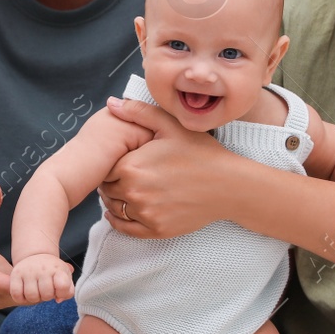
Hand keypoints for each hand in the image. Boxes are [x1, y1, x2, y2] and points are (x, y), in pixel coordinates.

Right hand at [9, 254, 74, 304]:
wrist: (36, 257)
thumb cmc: (52, 272)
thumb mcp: (65, 278)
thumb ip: (67, 291)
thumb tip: (58, 299)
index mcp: (58, 269)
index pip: (63, 286)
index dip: (61, 293)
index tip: (58, 290)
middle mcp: (43, 268)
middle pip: (46, 295)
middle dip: (46, 297)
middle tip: (45, 290)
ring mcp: (28, 271)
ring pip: (31, 296)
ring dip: (34, 299)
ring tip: (36, 291)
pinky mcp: (16, 274)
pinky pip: (16, 294)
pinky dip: (20, 298)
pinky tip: (25, 293)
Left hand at [100, 97, 227, 238]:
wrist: (229, 185)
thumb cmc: (201, 153)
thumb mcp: (171, 125)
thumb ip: (138, 112)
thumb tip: (111, 103)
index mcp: (131, 167)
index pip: (105, 168)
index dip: (111, 164)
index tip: (122, 162)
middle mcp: (133, 193)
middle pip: (107, 189)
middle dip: (112, 182)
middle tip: (123, 177)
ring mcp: (144, 214)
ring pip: (114, 208)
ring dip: (116, 201)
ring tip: (126, 192)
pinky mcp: (155, 230)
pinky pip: (125, 228)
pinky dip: (119, 221)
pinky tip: (124, 212)